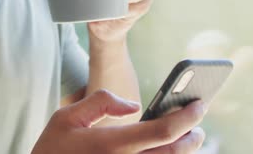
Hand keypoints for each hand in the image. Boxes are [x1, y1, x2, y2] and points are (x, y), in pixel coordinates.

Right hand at [31, 89, 204, 153]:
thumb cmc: (52, 149)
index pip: (162, 131)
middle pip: (175, 153)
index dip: (187, 117)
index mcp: (111, 144)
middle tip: (197, 124)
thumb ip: (100, 102)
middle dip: (192, 136)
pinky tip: (164, 149)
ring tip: (186, 138)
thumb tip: (132, 105)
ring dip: (182, 152)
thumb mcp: (66, 117)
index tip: (200, 104)